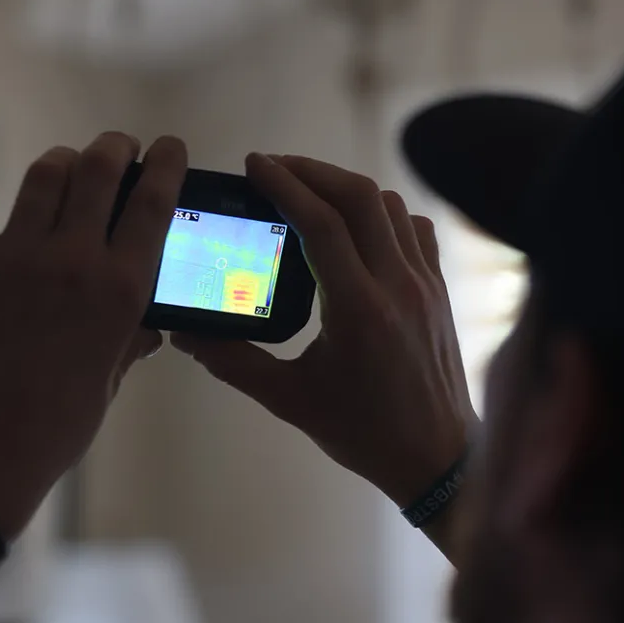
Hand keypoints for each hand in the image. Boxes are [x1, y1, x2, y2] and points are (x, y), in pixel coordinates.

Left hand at [0, 134, 186, 537]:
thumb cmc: (61, 421)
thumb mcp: (111, 378)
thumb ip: (132, 340)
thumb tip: (152, 329)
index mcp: (121, 288)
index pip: (155, 201)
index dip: (167, 164)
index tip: (170, 147)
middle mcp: (74, 258)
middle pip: (101, 168)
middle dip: (116, 146)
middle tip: (119, 148)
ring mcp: (15, 255)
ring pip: (44, 174)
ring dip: (61, 162)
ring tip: (65, 167)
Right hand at [172, 153, 477, 509]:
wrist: (438, 457)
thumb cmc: (362, 432)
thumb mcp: (288, 400)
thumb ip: (233, 362)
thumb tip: (184, 337)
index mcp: (358, 310)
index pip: (321, 224)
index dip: (285, 185)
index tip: (255, 165)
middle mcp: (398, 285)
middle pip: (359, 197)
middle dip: (312, 171)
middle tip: (274, 169)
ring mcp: (426, 282)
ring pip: (390, 205)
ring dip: (346, 187)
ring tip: (308, 190)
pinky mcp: (439, 288)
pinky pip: (414, 227)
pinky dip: (383, 211)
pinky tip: (358, 225)